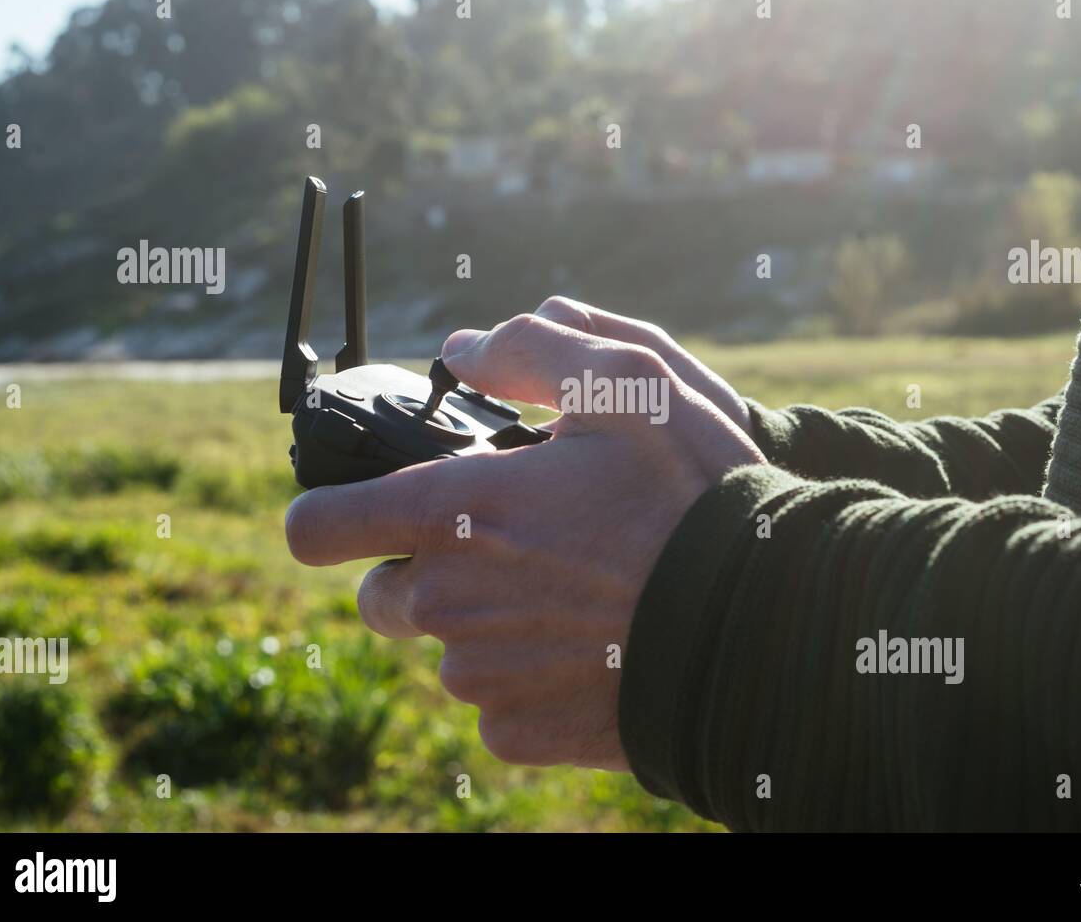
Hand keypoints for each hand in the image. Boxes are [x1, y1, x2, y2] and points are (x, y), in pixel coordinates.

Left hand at [284, 312, 763, 768]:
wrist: (762, 626)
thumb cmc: (693, 497)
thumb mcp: (628, 384)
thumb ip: (530, 351)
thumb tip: (464, 349)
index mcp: (453, 513)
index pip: (318, 527)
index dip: (333, 515)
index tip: (366, 513)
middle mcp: (447, 603)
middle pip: (383, 594)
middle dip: (428, 570)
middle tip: (515, 548)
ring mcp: (480, 676)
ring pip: (447, 649)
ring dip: (487, 624)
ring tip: (574, 596)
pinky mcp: (519, 732)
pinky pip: (496, 702)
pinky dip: (529, 678)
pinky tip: (592, 648)